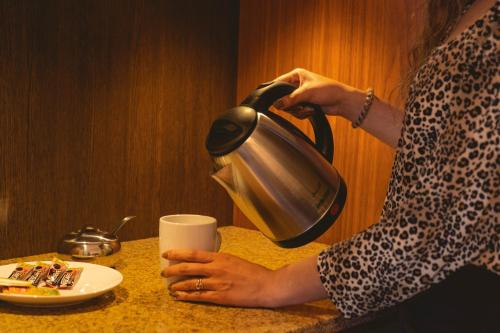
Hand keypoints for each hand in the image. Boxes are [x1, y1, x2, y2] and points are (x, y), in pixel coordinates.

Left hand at [161, 249, 278, 307]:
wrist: (267, 286)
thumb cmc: (253, 272)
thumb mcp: (235, 259)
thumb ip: (220, 261)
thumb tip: (206, 262)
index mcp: (220, 257)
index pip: (193, 253)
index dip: (177, 253)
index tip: (166, 253)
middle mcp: (216, 269)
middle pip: (187, 268)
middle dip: (172, 269)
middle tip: (163, 271)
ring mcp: (217, 283)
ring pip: (190, 283)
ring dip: (177, 285)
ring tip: (170, 287)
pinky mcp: (220, 297)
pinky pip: (198, 297)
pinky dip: (186, 296)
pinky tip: (179, 296)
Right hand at [273, 68, 364, 119]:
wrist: (342, 101)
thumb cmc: (328, 90)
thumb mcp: (307, 92)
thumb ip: (291, 98)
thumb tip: (277, 104)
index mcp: (296, 75)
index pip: (278, 82)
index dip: (274, 91)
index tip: (273, 100)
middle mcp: (297, 85)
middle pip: (282, 98)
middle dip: (291, 104)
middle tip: (299, 105)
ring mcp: (301, 96)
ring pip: (289, 107)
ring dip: (299, 110)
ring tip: (309, 107)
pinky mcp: (304, 105)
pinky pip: (296, 112)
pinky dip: (303, 113)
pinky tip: (312, 110)